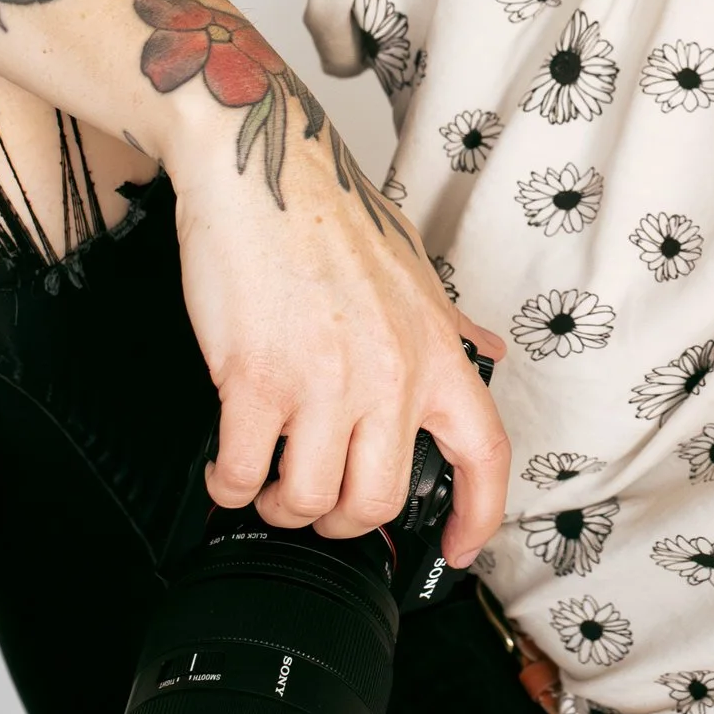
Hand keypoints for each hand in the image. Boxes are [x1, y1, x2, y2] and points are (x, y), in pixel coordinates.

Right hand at [167, 117, 508, 568]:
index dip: (476, 517)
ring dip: (281, 507)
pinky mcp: (256, 377)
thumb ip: (450, 327)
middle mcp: (388, 372)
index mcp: (434, 352)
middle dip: (342, 521)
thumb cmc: (330, 216)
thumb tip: (486, 353)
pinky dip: (230, 486)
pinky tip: (228, 468)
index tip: (456, 547)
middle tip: (318, 503)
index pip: (483, 454)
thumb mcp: (416, 271)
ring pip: (309, 498)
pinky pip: (243, 471)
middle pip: (376, 501)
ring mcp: (322, 379)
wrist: (262, 166)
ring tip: (267, 484)